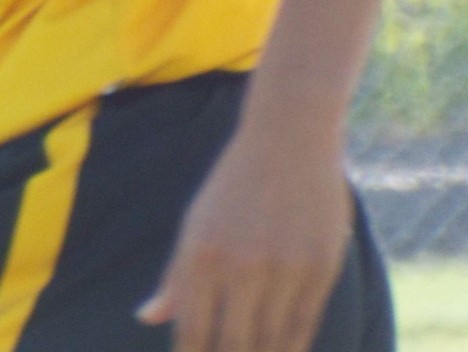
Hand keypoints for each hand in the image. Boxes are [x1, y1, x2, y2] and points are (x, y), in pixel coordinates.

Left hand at [136, 118, 349, 351]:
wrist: (290, 137)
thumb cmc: (235, 184)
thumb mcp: (195, 223)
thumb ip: (175, 276)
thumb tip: (147, 318)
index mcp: (201, 253)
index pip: (192, 332)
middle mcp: (240, 264)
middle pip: (233, 345)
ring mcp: (283, 268)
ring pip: (270, 343)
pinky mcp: (319, 268)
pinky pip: (303, 326)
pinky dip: (292, 349)